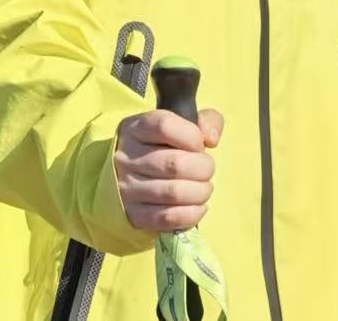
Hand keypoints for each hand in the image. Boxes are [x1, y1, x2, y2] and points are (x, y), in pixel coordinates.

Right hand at [114, 106, 223, 232]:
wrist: (125, 176)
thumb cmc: (161, 146)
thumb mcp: (179, 123)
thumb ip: (205, 120)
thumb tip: (212, 138)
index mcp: (136, 128)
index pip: (165, 127)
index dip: (192, 136)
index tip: (200, 144)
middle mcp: (127, 157)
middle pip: (174, 164)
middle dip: (203, 168)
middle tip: (207, 169)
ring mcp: (128, 188)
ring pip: (174, 193)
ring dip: (200, 192)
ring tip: (204, 188)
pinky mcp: (134, 215)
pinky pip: (168, 218)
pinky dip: (192, 213)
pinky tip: (199, 206)